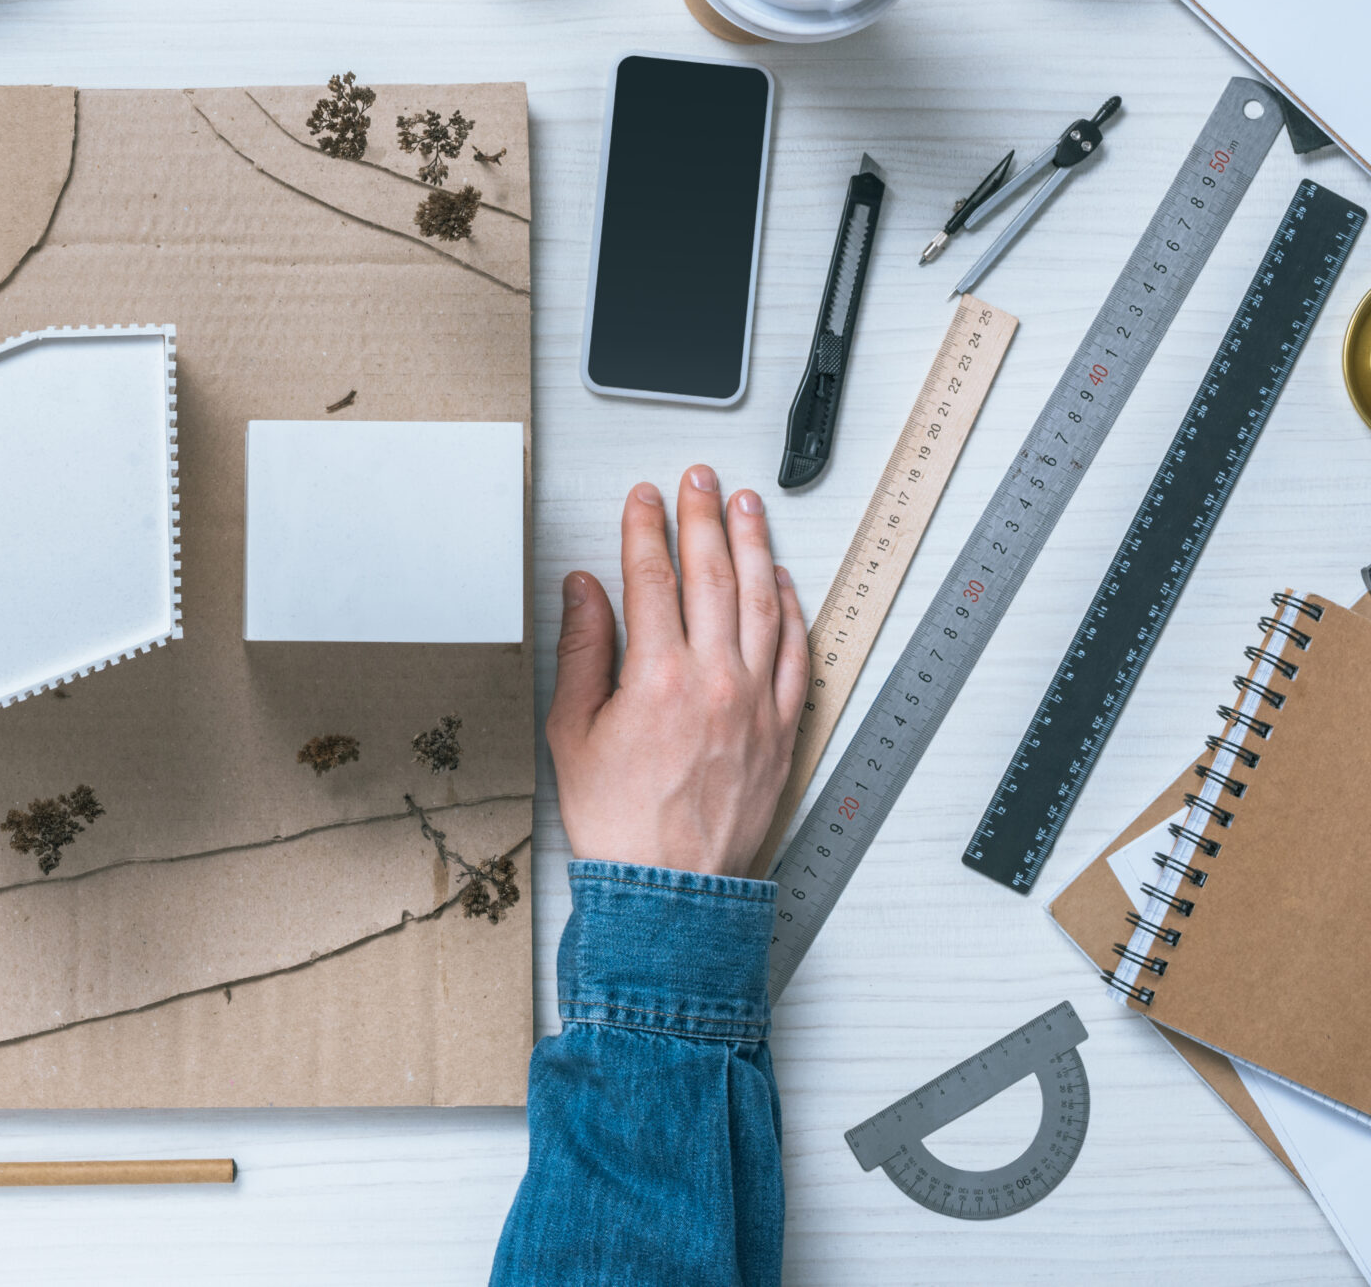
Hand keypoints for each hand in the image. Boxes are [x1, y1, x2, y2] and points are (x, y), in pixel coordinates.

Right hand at [546, 467, 805, 878]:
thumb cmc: (619, 821)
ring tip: (745, 507)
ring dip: (753, 547)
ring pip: (762, 603)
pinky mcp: (784, 728)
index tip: (645, 500)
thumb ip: (582, 651)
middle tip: (697, 481)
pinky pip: (798, 654)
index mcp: (656, 678)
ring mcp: (758, 702)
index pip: (653, 579)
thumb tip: (585, 591)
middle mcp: (715, 681)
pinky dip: (791, 610)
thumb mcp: (572, 731)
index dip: (647, 529)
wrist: (669, 890)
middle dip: (702, 518)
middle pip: (712, 576)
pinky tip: (782, 581)